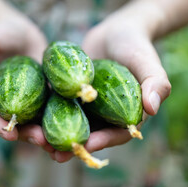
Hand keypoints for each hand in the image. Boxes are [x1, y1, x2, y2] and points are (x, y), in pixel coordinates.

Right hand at [0, 16, 53, 151]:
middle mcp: (6, 104)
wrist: (19, 30)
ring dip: (46, 134)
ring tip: (59, 143)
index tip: (10, 134)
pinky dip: (61, 118)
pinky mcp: (44, 97)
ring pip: (34, 122)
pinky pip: (50, 109)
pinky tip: (74, 124)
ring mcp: (26, 102)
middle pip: (14, 125)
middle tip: (42, 141)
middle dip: (28, 135)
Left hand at [50, 12, 170, 161]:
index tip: (88, 145)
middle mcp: (105, 115)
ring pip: (71, 124)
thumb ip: (156, 83)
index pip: (116, 134)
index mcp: (126, 115)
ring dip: (56, 136)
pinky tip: (32, 121)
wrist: (116, 32)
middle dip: (73, 145)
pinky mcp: (71, 96)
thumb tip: (152, 108)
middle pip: (90, 134)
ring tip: (39, 142)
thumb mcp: (147, 61)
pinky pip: (59, 107)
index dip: (103, 142)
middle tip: (57, 155)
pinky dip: (47, 115)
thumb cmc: (136, 46)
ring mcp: (87, 107)